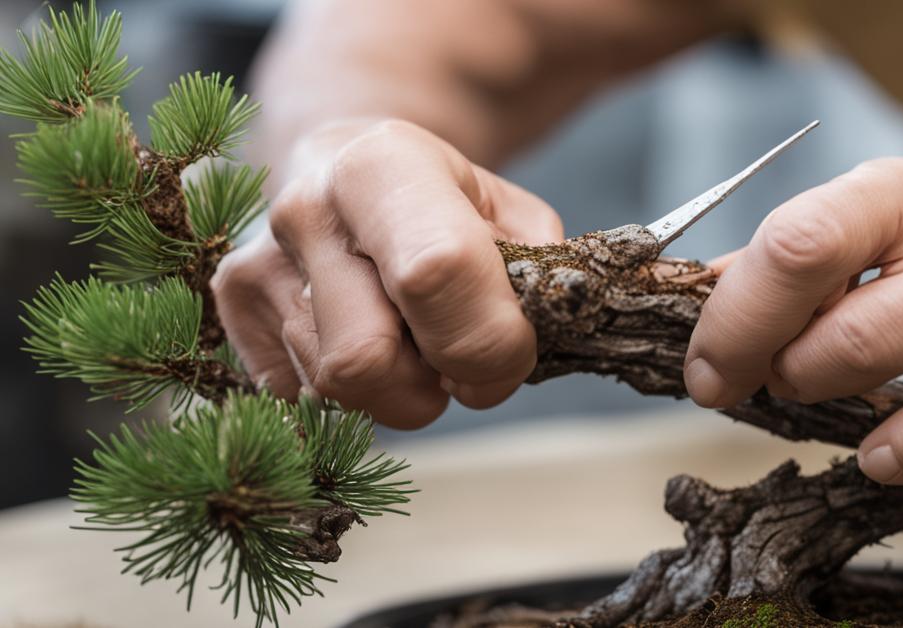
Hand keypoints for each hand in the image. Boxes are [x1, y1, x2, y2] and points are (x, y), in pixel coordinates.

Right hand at [212, 120, 562, 427]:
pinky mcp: (232, 313)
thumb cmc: (447, 200)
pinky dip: (357, 390)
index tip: (511, 348)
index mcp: (384, 168)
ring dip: (400, 389)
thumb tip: (507, 348)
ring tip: (412, 335)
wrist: (346, 162)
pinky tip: (367, 335)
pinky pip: (306, 399)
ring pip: (339, 391)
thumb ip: (532, 280)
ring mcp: (257, 263)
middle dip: (434, 384)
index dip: (489, 339)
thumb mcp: (513, 214)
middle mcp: (305, 210)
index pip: (438, 276)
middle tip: (461, 356)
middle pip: (367, 361)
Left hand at [685, 158, 902, 484]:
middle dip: (757, 346)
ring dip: (820, 387)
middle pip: (807, 267)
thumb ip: (780, 281)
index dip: (729, 315)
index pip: (784, 237)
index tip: (707, 371)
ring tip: (824, 400)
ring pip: (870, 342)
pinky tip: (880, 456)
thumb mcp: (865, 265)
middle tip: (762, 381)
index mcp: (886, 194)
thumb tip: (690, 294)